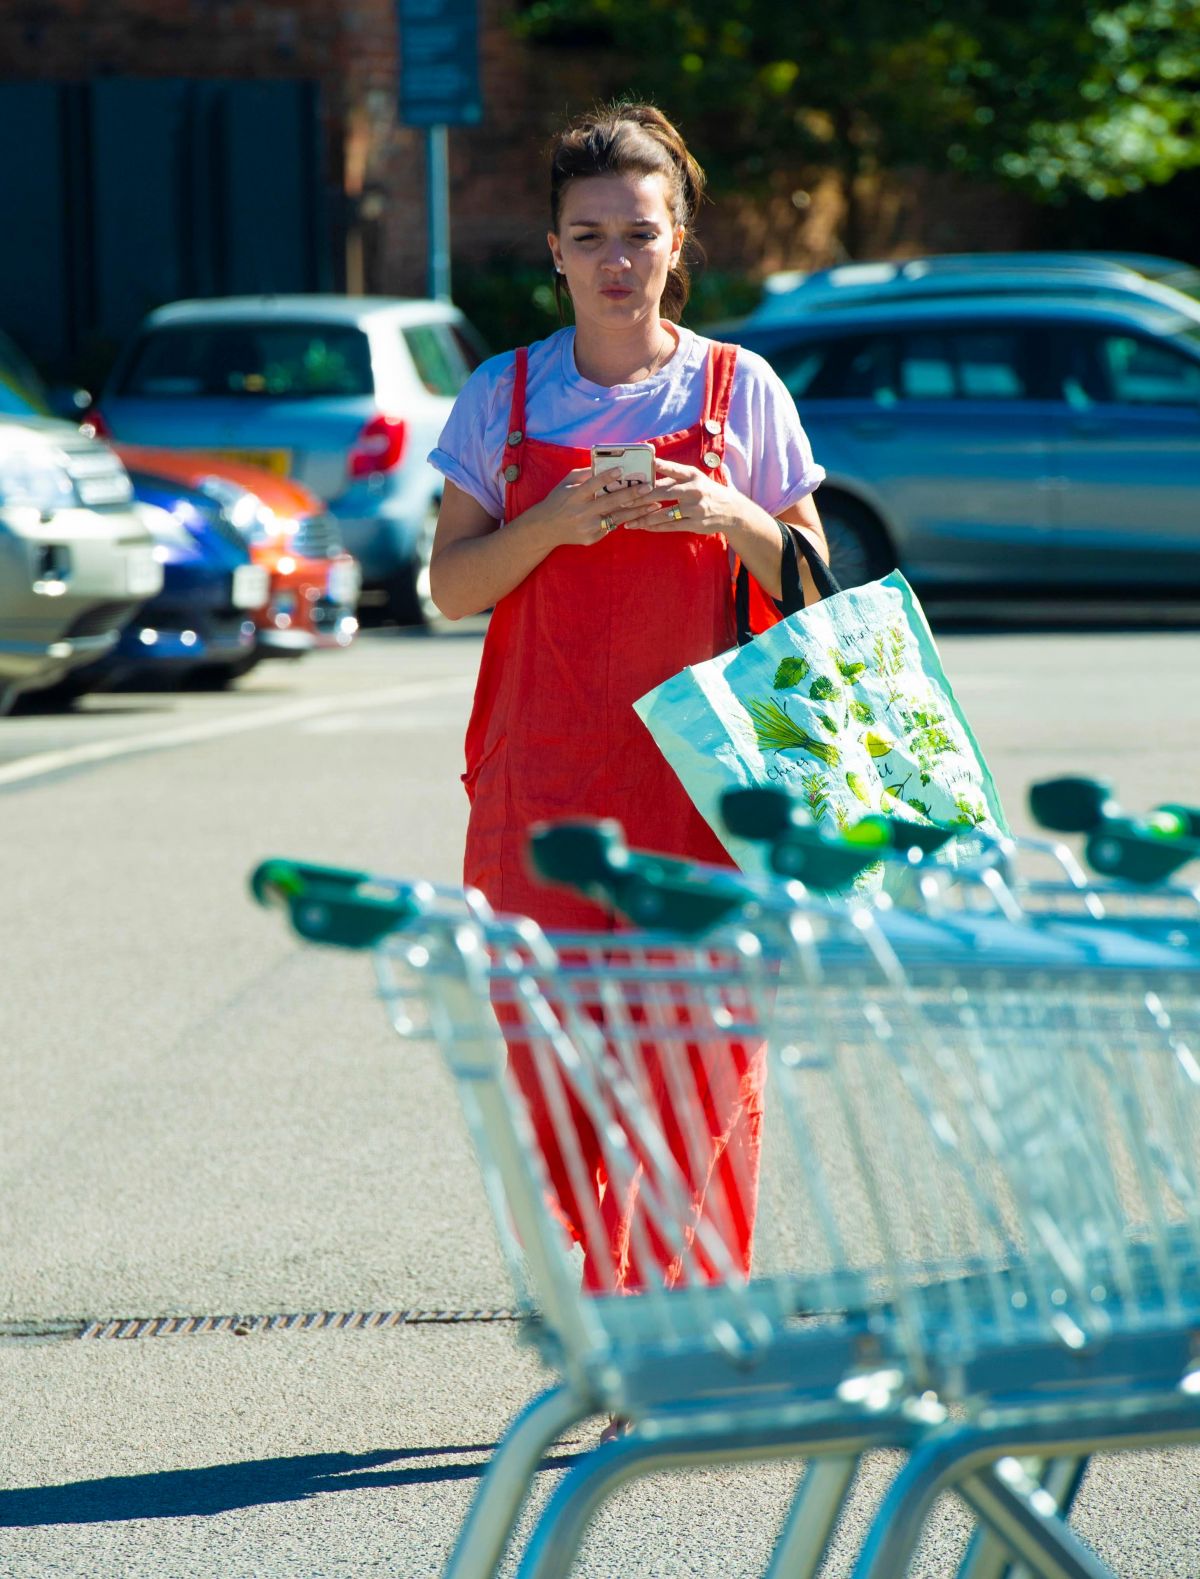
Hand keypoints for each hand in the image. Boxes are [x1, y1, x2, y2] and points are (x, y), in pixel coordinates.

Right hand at [523, 466, 657, 547]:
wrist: (545, 528)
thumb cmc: (558, 500)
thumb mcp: (567, 483)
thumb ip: (585, 474)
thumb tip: (606, 464)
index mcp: (574, 496)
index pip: (592, 485)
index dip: (607, 477)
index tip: (622, 470)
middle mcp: (581, 512)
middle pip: (609, 502)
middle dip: (631, 494)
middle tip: (648, 487)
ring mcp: (587, 527)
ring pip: (616, 518)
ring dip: (637, 511)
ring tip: (654, 503)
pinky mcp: (591, 538)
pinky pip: (610, 527)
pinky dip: (624, 520)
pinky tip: (640, 514)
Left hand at [622, 458, 736, 536]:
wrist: (730, 510)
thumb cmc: (705, 490)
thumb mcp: (693, 478)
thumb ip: (672, 475)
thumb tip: (647, 469)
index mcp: (691, 475)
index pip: (672, 468)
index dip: (658, 465)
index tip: (642, 466)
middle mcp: (694, 490)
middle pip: (663, 492)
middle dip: (641, 498)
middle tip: (623, 502)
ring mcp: (695, 508)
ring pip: (664, 514)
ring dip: (644, 519)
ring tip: (628, 522)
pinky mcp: (696, 524)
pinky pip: (671, 526)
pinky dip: (655, 527)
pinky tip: (643, 527)